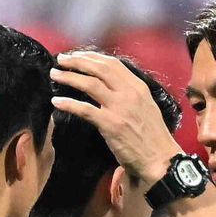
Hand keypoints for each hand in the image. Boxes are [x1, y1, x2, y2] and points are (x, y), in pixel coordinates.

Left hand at [51, 52, 182, 184]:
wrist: (160, 160)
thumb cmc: (153, 138)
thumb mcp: (146, 107)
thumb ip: (130, 95)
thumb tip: (111, 87)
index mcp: (138, 87)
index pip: (112, 64)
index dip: (92, 57)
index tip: (78, 56)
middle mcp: (129, 93)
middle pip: (99, 68)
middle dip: (77, 61)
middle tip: (61, 60)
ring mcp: (119, 108)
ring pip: (89, 84)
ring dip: (69, 77)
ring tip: (55, 75)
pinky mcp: (110, 125)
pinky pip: (84, 110)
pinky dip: (68, 104)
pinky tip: (57, 102)